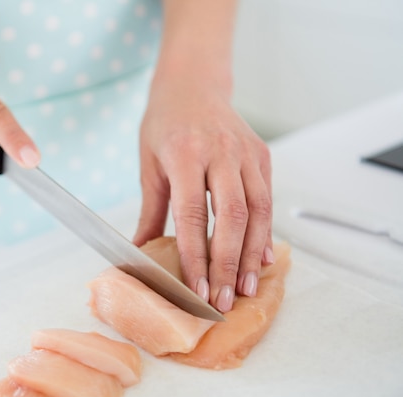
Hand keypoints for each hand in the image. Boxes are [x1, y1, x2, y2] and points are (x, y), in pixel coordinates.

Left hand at [133, 84, 273, 312]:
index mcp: (185, 153)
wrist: (192, 84)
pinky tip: (263, 259)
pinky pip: (267, 199)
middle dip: (229, 263)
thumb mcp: (149, 164)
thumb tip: (140, 252)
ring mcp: (246, 153)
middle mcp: (221, 152)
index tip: (198, 290)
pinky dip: (266, 232)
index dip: (197, 256)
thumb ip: (151, 211)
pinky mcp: (262, 155)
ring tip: (248, 288)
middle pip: (232, 216)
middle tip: (226, 300)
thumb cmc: (163, 124)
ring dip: (254, 254)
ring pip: (258, 210)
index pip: (193, 214)